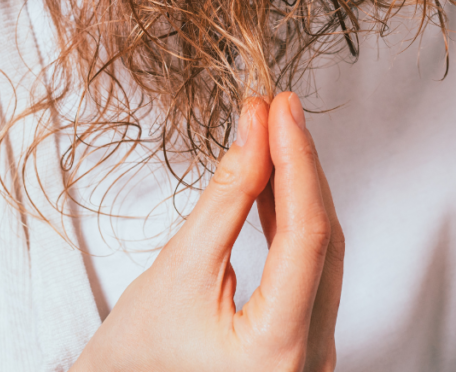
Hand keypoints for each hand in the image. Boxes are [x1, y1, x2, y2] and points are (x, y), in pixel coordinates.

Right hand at [71, 92, 344, 371]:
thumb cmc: (133, 359)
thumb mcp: (178, 269)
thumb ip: (226, 197)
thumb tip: (255, 131)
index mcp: (276, 353)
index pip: (306, 236)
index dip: (296, 161)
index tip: (281, 109)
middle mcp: (309, 363)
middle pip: (322, 244)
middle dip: (300, 168)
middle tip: (277, 110)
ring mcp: (312, 358)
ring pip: (322, 255)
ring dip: (299, 191)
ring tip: (274, 134)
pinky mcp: (304, 346)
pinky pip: (311, 271)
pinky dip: (292, 224)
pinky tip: (276, 183)